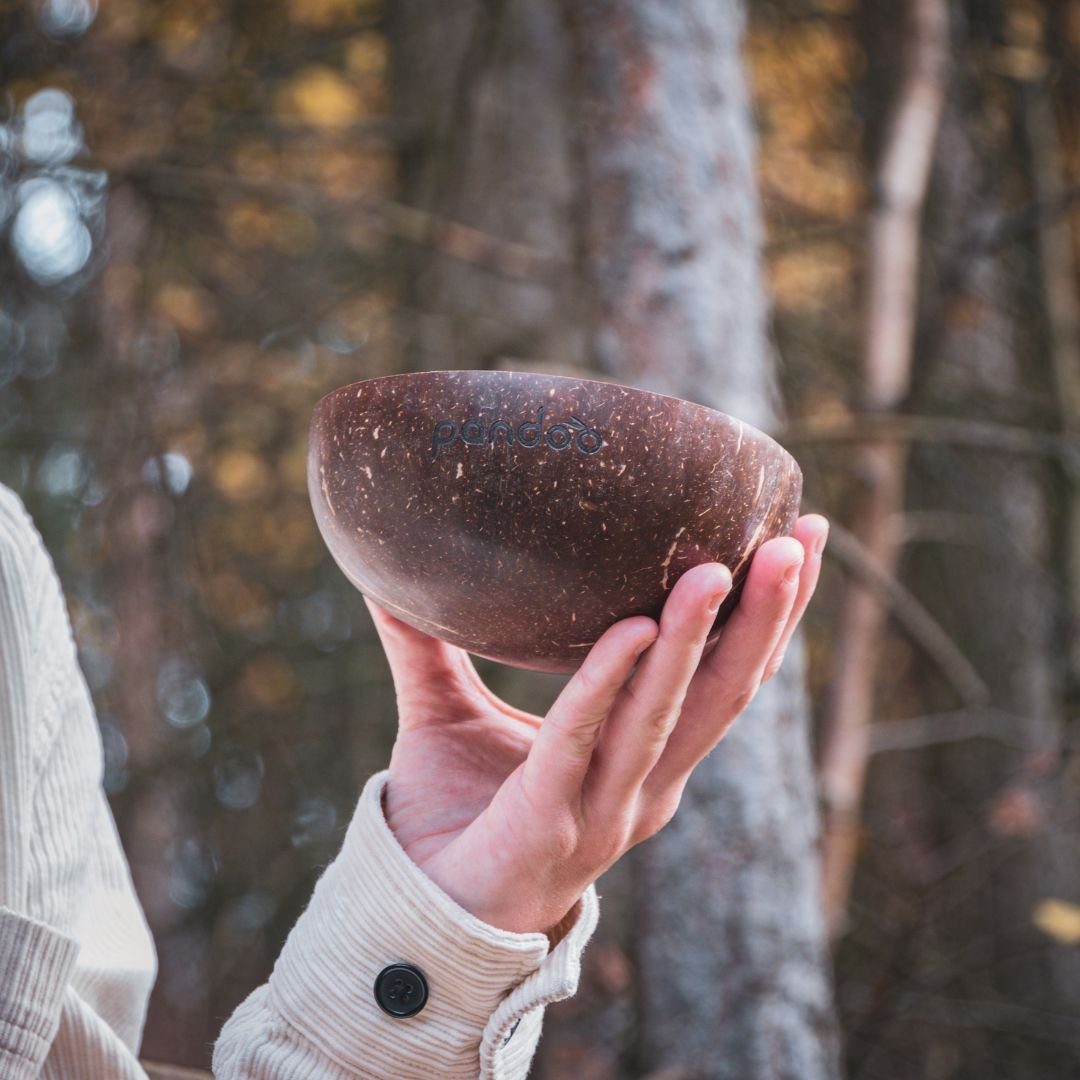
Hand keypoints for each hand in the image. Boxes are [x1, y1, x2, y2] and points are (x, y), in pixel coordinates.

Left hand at [367, 514, 827, 935]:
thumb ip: (430, 643)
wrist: (411, 916)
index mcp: (643, 760)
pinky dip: (611, 684)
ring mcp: (604, 810)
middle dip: (768, 617)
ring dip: (700, 641)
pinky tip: (634, 628)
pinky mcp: (550, 822)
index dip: (768, 617)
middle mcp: (644, 786)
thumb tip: (383, 566)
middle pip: (723, 695)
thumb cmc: (449, 817)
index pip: (724, 680)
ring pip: (668, 717)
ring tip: (720, 569)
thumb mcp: (448, 713)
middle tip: (797, 538)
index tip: (797, 538)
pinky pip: (583, 741)